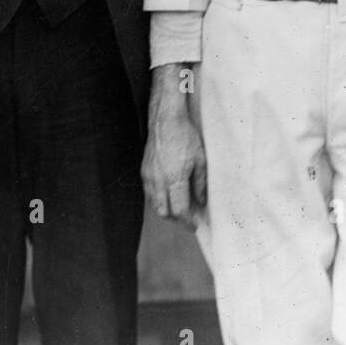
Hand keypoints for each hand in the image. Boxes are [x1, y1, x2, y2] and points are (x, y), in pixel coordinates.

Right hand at [142, 63, 206, 226]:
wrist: (166, 119)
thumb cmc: (185, 137)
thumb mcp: (200, 160)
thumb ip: (200, 184)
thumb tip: (200, 202)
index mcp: (174, 179)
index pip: (179, 210)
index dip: (188, 221)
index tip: (195, 225)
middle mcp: (158, 180)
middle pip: (164, 212)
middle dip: (176, 220)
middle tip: (188, 219)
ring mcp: (149, 176)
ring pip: (154, 204)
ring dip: (166, 210)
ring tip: (180, 208)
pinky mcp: (144, 170)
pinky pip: (149, 193)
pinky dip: (159, 199)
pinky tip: (168, 195)